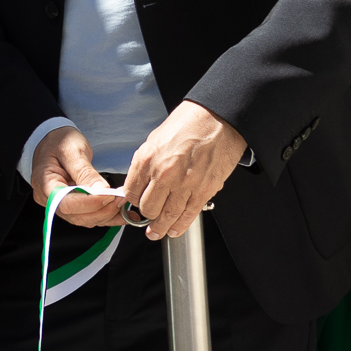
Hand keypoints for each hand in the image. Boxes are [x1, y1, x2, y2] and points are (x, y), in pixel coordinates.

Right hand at [31, 125, 127, 228]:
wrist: (54, 139)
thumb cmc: (59, 141)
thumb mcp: (72, 150)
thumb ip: (85, 171)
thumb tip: (100, 190)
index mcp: (45, 184)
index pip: (66, 203)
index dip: (89, 203)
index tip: (109, 195)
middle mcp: (49, 199)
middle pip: (76, 216)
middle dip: (102, 210)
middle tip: (121, 197)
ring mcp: (60, 204)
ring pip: (85, 219)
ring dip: (107, 214)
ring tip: (123, 201)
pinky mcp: (73, 205)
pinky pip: (90, 216)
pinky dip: (107, 216)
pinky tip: (123, 214)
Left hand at [119, 103, 244, 239]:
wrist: (219, 118)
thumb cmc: (189, 123)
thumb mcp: (156, 139)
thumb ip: (146, 163)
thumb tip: (139, 181)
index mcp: (147, 159)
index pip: (131, 192)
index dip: (131, 201)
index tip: (133, 204)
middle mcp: (163, 174)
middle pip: (147, 208)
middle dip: (146, 215)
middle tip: (146, 218)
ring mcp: (184, 184)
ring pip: (167, 216)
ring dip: (160, 227)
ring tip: (157, 232)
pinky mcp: (204, 190)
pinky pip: (188, 215)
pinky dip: (180, 225)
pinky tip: (174, 230)